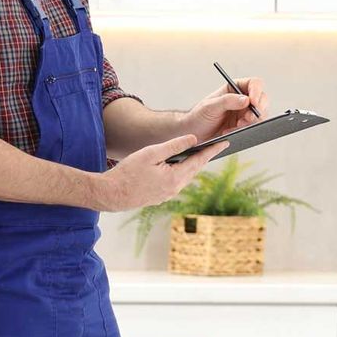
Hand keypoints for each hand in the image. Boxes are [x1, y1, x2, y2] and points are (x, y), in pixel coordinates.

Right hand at [94, 133, 230, 212]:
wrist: (111, 194)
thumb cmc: (128, 172)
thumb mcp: (151, 153)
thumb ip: (173, 146)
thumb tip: (193, 139)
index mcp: (174, 178)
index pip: (199, 161)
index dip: (212, 150)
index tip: (226, 143)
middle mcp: (174, 189)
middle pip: (194, 170)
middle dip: (205, 158)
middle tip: (217, 147)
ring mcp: (167, 195)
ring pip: (185, 177)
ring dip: (193, 165)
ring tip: (201, 154)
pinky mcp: (160, 197)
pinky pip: (176, 182)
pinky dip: (182, 172)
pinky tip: (180, 166)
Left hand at [174, 76, 268, 140]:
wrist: (194, 134)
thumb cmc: (199, 116)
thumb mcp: (210, 106)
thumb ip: (227, 101)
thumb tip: (246, 99)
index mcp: (234, 88)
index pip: (253, 84)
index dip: (257, 91)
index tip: (253, 102)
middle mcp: (242, 99)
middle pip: (262, 99)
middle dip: (257, 109)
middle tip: (248, 118)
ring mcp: (244, 113)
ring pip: (260, 114)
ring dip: (252, 121)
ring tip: (237, 126)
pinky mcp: (244, 126)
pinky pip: (253, 127)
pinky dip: (246, 130)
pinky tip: (232, 132)